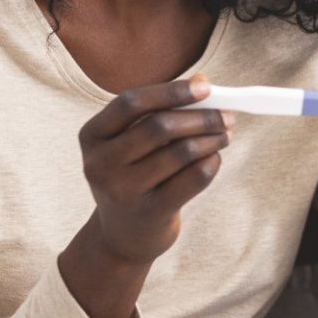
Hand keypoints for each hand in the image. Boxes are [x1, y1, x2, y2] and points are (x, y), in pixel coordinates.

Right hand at [74, 76, 232, 265]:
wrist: (121, 236)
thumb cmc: (132, 175)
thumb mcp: (130, 142)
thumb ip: (159, 111)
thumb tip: (201, 81)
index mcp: (92, 136)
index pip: (131, 103)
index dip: (171, 91)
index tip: (205, 87)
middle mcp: (101, 163)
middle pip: (160, 127)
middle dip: (201, 117)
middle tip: (226, 116)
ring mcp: (124, 191)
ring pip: (182, 152)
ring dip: (211, 139)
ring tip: (224, 135)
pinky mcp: (151, 213)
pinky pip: (194, 178)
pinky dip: (212, 162)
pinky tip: (215, 158)